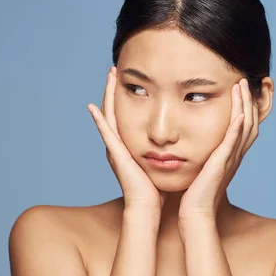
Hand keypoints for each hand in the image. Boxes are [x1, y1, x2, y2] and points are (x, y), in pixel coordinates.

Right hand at [87, 66, 166, 211]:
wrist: (149, 207)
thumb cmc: (158, 188)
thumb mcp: (163, 161)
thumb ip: (168, 149)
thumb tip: (183, 139)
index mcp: (132, 144)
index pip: (129, 113)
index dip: (128, 95)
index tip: (131, 77)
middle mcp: (121, 144)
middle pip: (115, 110)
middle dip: (114, 89)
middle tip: (114, 68)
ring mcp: (115, 148)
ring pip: (109, 115)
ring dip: (107, 95)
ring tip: (107, 75)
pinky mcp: (115, 155)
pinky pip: (105, 133)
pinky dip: (98, 120)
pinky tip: (92, 106)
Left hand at [178, 78, 258, 220]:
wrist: (194, 212)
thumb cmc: (194, 192)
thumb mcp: (202, 166)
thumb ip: (204, 152)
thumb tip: (195, 139)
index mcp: (231, 153)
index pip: (244, 125)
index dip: (246, 106)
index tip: (240, 87)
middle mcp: (235, 154)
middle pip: (250, 121)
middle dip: (248, 99)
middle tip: (244, 80)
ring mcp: (230, 159)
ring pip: (244, 127)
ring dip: (244, 105)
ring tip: (241, 86)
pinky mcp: (222, 164)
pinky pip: (233, 142)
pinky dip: (238, 127)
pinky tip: (239, 113)